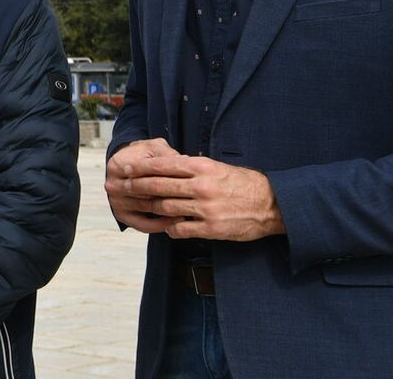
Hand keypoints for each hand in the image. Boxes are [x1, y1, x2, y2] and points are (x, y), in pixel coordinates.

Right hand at [105, 138, 182, 233]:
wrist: (129, 165)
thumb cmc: (142, 157)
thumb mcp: (154, 148)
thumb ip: (167, 155)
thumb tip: (185, 162)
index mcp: (117, 166)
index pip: (144, 175)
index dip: (167, 179)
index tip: (188, 183)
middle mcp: (113, 185)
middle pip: (145, 193)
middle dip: (169, 196)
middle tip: (192, 200)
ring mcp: (116, 202)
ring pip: (146, 209)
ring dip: (167, 212)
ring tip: (189, 211)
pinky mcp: (122, 215)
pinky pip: (143, 225)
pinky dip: (160, 225)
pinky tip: (176, 221)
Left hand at [112, 152, 284, 240]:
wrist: (272, 205)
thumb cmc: (242, 184)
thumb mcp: (217, 168)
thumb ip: (191, 168)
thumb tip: (164, 165)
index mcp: (202, 167)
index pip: (163, 165)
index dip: (140, 167)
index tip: (125, 168)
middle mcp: (201, 186)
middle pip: (159, 185)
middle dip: (136, 186)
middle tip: (120, 187)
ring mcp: (205, 208)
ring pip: (166, 207)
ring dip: (150, 207)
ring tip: (137, 206)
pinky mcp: (211, 228)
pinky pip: (180, 228)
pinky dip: (169, 227)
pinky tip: (165, 226)